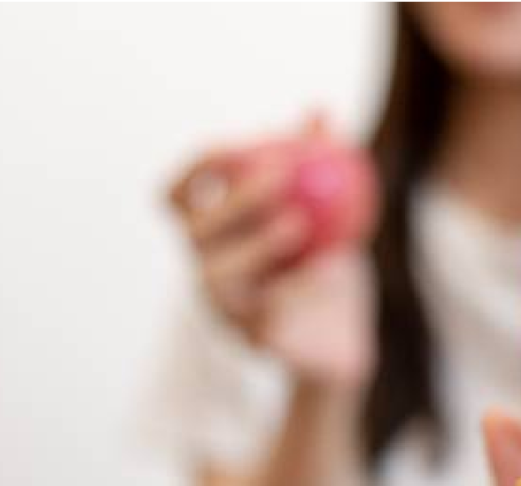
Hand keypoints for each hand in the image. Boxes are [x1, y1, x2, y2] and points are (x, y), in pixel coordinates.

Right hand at [168, 122, 373, 388]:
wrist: (341, 342)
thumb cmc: (327, 268)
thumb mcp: (332, 214)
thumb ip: (319, 163)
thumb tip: (320, 107)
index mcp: (210, 237)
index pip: (178, 197)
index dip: (198, 169)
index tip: (239, 144)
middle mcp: (205, 271)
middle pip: (195, 233)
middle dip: (232, 199)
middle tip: (280, 175)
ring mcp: (222, 312)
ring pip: (216, 276)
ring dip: (254, 245)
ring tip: (297, 225)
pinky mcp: (251, 343)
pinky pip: (265, 314)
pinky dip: (298, 288)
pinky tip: (327, 270)